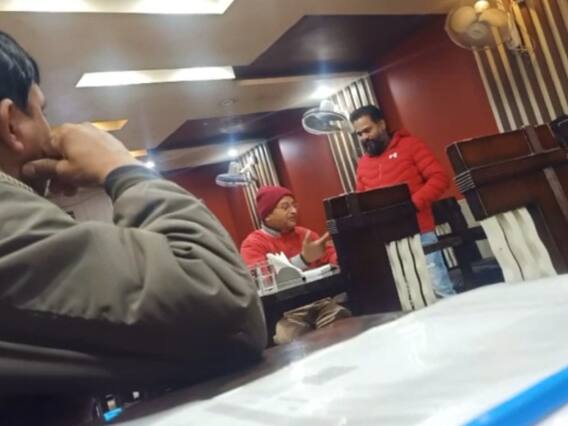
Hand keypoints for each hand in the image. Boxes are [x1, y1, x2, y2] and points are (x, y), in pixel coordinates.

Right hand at [21, 123, 139, 187]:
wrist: (122, 170)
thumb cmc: (89, 169)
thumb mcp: (64, 171)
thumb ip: (44, 168)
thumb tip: (26, 168)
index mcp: (64, 131)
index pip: (46, 147)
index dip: (45, 165)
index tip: (49, 179)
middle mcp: (79, 127)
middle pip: (63, 151)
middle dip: (60, 172)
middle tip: (61, 189)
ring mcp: (95, 132)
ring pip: (77, 152)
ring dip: (73, 171)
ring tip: (74, 189)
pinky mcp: (108, 140)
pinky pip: (91, 151)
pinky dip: (87, 163)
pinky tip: (89, 178)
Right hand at [301, 231, 330, 263]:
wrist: (307, 258)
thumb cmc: (306, 249)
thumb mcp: (305, 243)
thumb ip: (307, 236)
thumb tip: (309, 231)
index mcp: (317, 243)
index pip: (324, 238)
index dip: (326, 235)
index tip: (329, 232)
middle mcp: (321, 247)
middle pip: (326, 240)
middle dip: (327, 238)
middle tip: (328, 235)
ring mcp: (323, 250)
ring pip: (325, 244)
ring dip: (324, 243)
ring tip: (317, 245)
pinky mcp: (324, 253)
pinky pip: (325, 248)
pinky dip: (323, 247)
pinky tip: (318, 248)